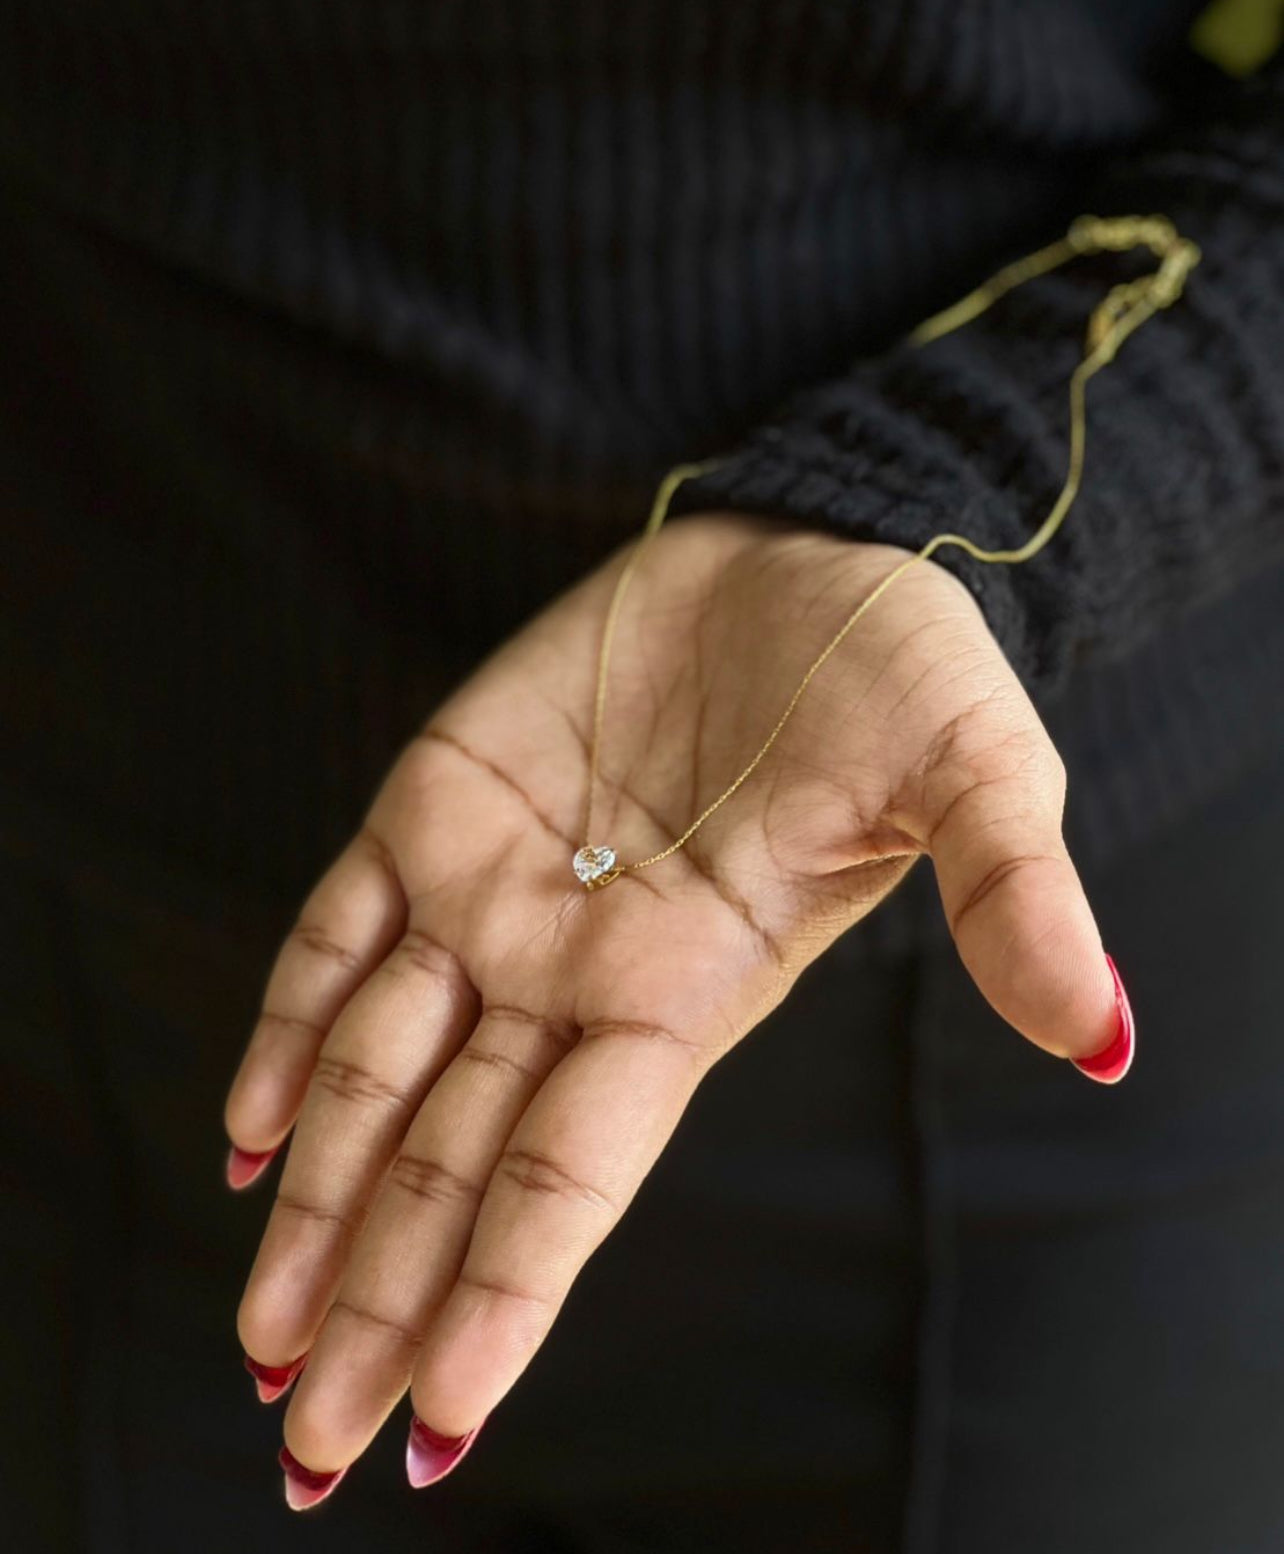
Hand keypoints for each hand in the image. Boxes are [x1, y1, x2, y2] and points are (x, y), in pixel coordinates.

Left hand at [225, 510, 1124, 1501]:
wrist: (805, 549)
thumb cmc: (897, 662)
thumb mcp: (975, 770)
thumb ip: (1011, 902)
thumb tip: (1105, 1035)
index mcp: (687, 990)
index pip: (577, 1170)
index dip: (508, 1288)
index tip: (439, 1417)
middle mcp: (577, 970)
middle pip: (457, 1161)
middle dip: (383, 1297)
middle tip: (307, 1436)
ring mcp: (497, 894)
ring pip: (377, 1071)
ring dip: (318, 1201)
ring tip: (258, 1335)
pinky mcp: (440, 806)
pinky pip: (337, 936)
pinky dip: (288, 1031)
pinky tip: (251, 1137)